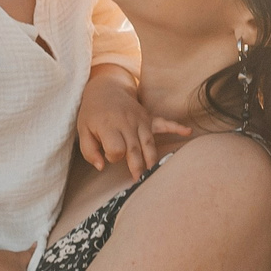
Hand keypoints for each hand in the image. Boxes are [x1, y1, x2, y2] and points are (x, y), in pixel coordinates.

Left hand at [75, 70, 191, 174]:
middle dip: (137, 167)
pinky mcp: (148, 118)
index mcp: (109, 126)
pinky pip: (164, 123)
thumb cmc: (92, 113)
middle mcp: (126, 123)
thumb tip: (101, 166)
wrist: (105, 88)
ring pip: (148, 143)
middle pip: (134, 149)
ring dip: (152, 159)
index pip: (116, 149)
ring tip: (154, 173)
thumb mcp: (83, 131)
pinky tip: (187, 131)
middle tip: (139, 182)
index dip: (113, 157)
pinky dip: (176, 127)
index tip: (109, 156)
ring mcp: (139, 120)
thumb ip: (89, 151)